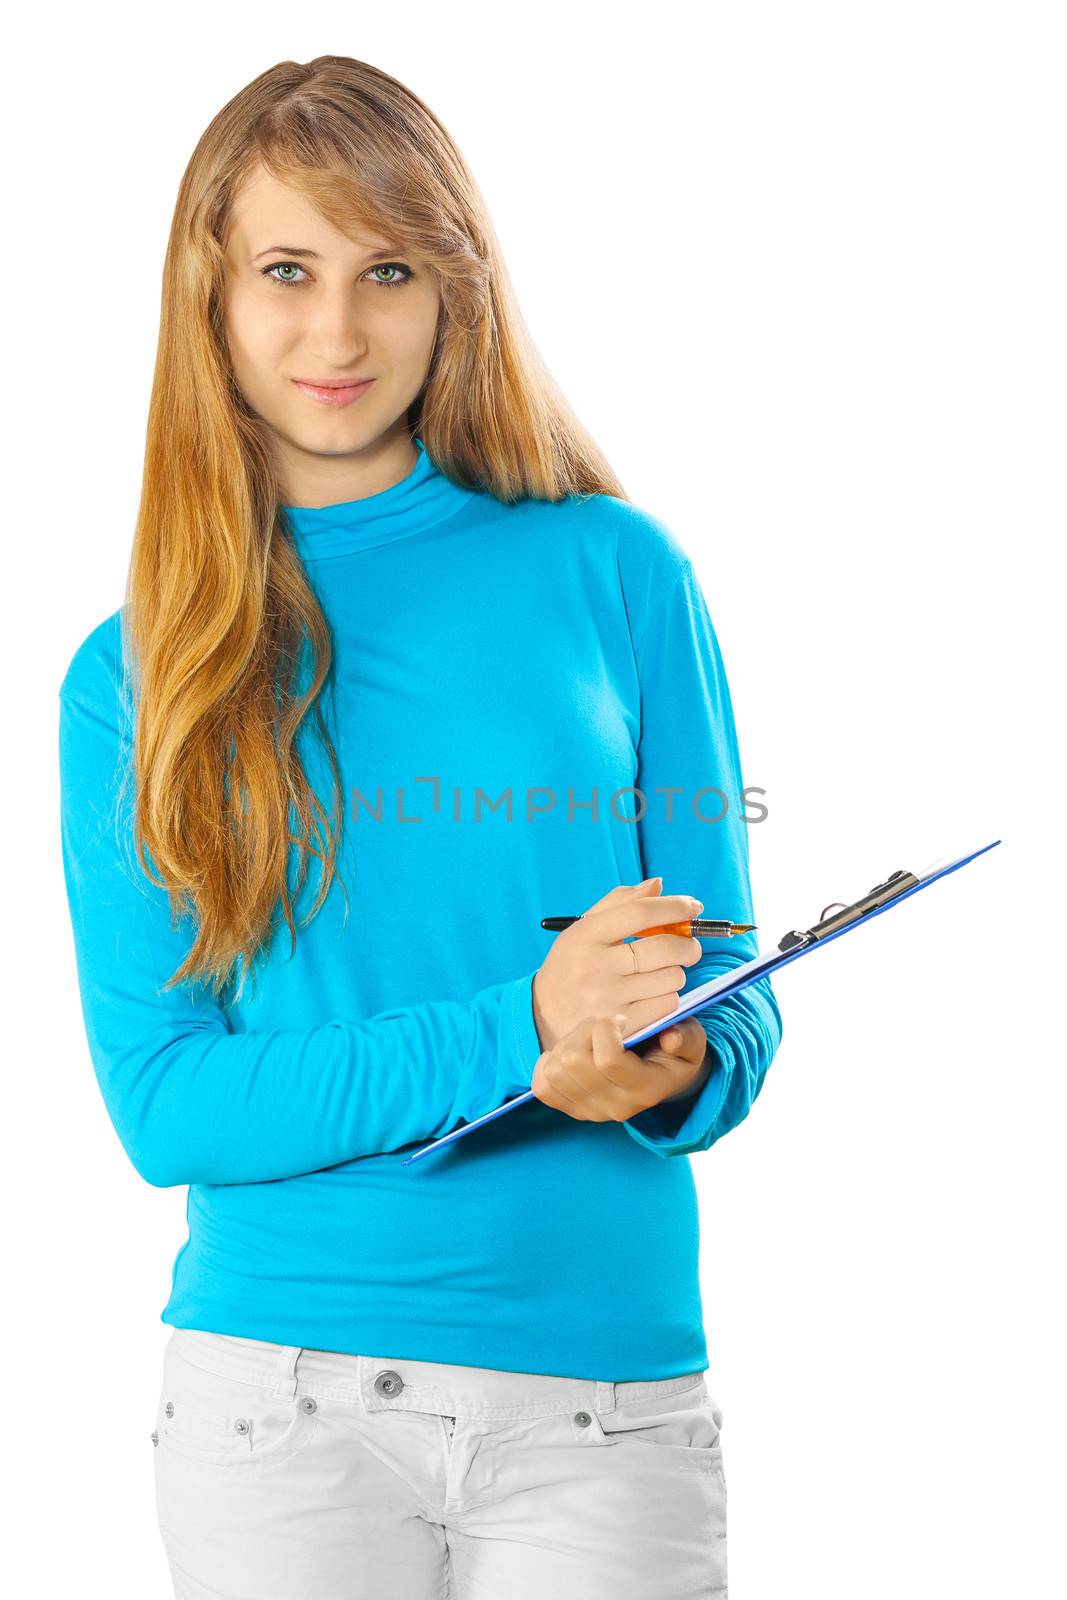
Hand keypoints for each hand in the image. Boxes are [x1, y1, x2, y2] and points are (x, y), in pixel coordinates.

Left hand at [531, 1011, 710, 1122]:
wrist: (661, 1079)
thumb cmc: (674, 1053)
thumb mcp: (691, 1042)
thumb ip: (686, 1039)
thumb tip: (669, 1039)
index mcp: (645, 1090)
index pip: (607, 1059)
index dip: (605, 1029)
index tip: (619, 1019)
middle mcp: (615, 1108)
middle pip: (574, 1060)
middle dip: (585, 1030)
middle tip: (602, 1026)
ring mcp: (590, 1112)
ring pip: (555, 1068)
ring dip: (568, 1043)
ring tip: (589, 1039)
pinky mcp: (571, 1109)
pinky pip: (541, 1084)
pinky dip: (549, 1061)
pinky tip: (571, 1052)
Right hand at [532, 876, 703, 1052]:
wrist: (544, 1015)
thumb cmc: (571, 964)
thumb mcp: (583, 928)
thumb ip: (619, 902)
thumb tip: (657, 884)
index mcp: (586, 936)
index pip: (639, 913)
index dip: (674, 906)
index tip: (693, 906)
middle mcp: (596, 967)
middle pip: (664, 948)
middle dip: (688, 943)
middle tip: (689, 943)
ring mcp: (608, 999)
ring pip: (672, 977)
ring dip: (677, 972)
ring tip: (662, 971)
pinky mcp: (622, 1024)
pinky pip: (668, 1004)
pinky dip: (669, 995)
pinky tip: (654, 992)